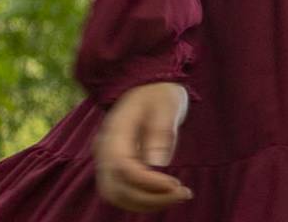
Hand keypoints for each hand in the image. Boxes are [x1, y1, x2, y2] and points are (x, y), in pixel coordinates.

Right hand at [94, 82, 192, 212]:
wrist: (146, 84)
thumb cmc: (158, 92)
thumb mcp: (166, 104)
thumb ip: (160, 131)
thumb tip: (157, 164)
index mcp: (114, 133)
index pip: (124, 169)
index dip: (148, 183)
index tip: (175, 184)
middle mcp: (104, 151)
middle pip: (116, 190)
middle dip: (148, 199)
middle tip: (182, 194)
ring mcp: (107, 160)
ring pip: (118, 196)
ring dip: (147, 203)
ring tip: (179, 196)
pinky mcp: (116, 167)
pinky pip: (124, 191)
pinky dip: (144, 198)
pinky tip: (168, 193)